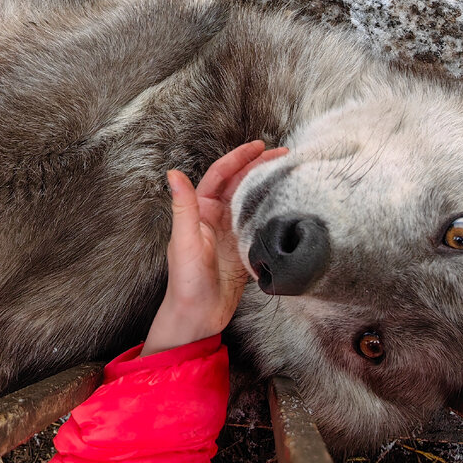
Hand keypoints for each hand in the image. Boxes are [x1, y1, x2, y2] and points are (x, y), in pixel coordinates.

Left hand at [142, 141, 288, 355]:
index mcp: (199, 210)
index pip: (221, 175)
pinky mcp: (243, 247)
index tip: (259, 146)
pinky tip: (287, 203)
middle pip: (239, 183)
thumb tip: (172, 173)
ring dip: (267, 185)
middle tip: (284, 155)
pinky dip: (272, 209)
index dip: (239, 158)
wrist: (198, 316)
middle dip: (259, 166)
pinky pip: (259, 221)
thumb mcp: (185, 240)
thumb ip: (183, 206)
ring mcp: (231, 232)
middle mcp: (215, 217)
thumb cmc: (186, 280)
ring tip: (289, 172)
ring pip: (251, 200)